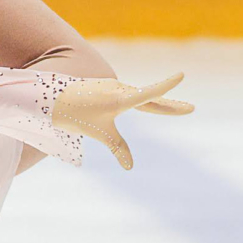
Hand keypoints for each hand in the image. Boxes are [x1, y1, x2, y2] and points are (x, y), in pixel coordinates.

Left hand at [53, 73, 193, 169]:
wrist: (51, 99)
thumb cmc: (75, 115)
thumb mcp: (99, 133)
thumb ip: (117, 147)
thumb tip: (130, 167)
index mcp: (120, 99)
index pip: (148, 94)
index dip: (165, 87)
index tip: (181, 75)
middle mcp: (120, 90)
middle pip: (152, 99)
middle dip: (171, 105)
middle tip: (191, 109)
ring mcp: (114, 86)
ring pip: (142, 97)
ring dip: (160, 102)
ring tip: (178, 108)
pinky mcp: (109, 87)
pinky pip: (130, 96)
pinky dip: (144, 100)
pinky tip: (147, 103)